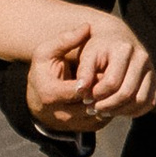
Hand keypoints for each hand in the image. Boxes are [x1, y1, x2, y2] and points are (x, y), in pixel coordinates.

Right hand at [26, 16, 154, 136]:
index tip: (104, 66)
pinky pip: (105, 119)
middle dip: (105, 89)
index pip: (78, 89)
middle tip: (116, 73)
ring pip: (101, 113)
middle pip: (92, 102)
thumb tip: (86, 27)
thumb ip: (65, 39)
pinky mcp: (86, 129)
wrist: (38, 101)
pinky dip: (111, 107)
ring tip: (117, 82)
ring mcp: (74, 124)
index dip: (94, 78)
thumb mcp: (46, 52)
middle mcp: (61, 114)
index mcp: (50, 94)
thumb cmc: (43, 73)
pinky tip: (114, 93)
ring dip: (110, 99)